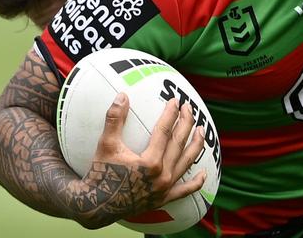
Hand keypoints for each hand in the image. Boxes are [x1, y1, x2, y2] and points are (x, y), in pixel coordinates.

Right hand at [71, 95, 206, 228]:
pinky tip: (205, 173)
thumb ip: (115, 120)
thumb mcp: (106, 145)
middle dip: (186, 123)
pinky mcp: (163, 199)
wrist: (97, 206)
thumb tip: (122, 95)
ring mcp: (164, 189)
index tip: (175, 100)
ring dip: (196, 145)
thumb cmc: (100, 173)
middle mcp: (162, 176)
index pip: (165, 131)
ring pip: (186, 163)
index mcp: (150, 162)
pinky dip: (196, 183)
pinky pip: (184, 191)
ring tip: (202, 130)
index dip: (171, 114)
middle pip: (179, 143)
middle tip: (189, 108)